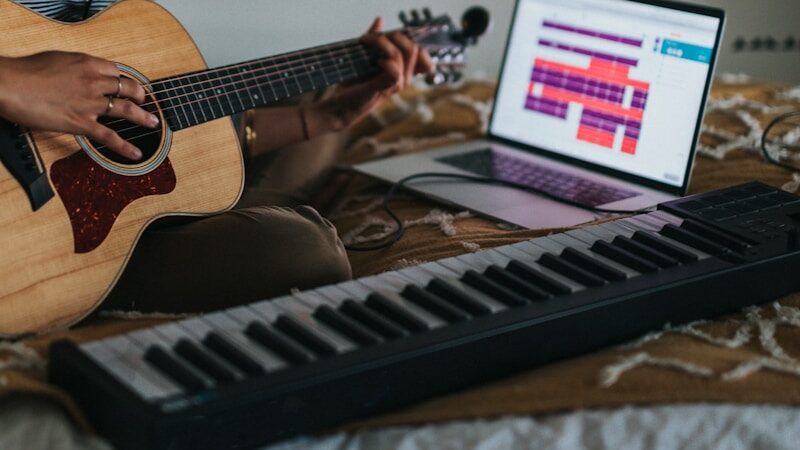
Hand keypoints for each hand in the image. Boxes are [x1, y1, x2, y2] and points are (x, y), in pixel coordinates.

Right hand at [0, 51, 159, 159]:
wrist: (10, 84)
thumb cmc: (26, 71)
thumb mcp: (57, 59)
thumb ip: (74, 66)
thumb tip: (80, 72)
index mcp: (87, 63)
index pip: (115, 71)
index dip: (123, 79)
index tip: (127, 83)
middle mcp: (94, 82)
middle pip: (127, 88)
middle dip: (140, 95)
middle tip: (145, 100)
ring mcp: (90, 103)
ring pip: (126, 110)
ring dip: (143, 117)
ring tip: (154, 122)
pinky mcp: (81, 123)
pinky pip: (109, 137)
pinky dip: (125, 147)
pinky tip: (137, 153)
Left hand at [306, 17, 433, 134]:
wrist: (340, 105)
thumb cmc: (352, 84)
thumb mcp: (365, 57)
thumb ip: (375, 39)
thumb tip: (380, 20)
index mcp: (403, 72)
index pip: (423, 56)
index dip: (412, 41)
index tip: (389, 36)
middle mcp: (404, 79)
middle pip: (414, 49)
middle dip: (394, 36)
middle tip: (371, 37)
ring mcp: (395, 85)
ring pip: (402, 55)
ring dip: (382, 43)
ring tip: (365, 42)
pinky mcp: (383, 89)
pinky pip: (394, 70)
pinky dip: (384, 60)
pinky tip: (374, 61)